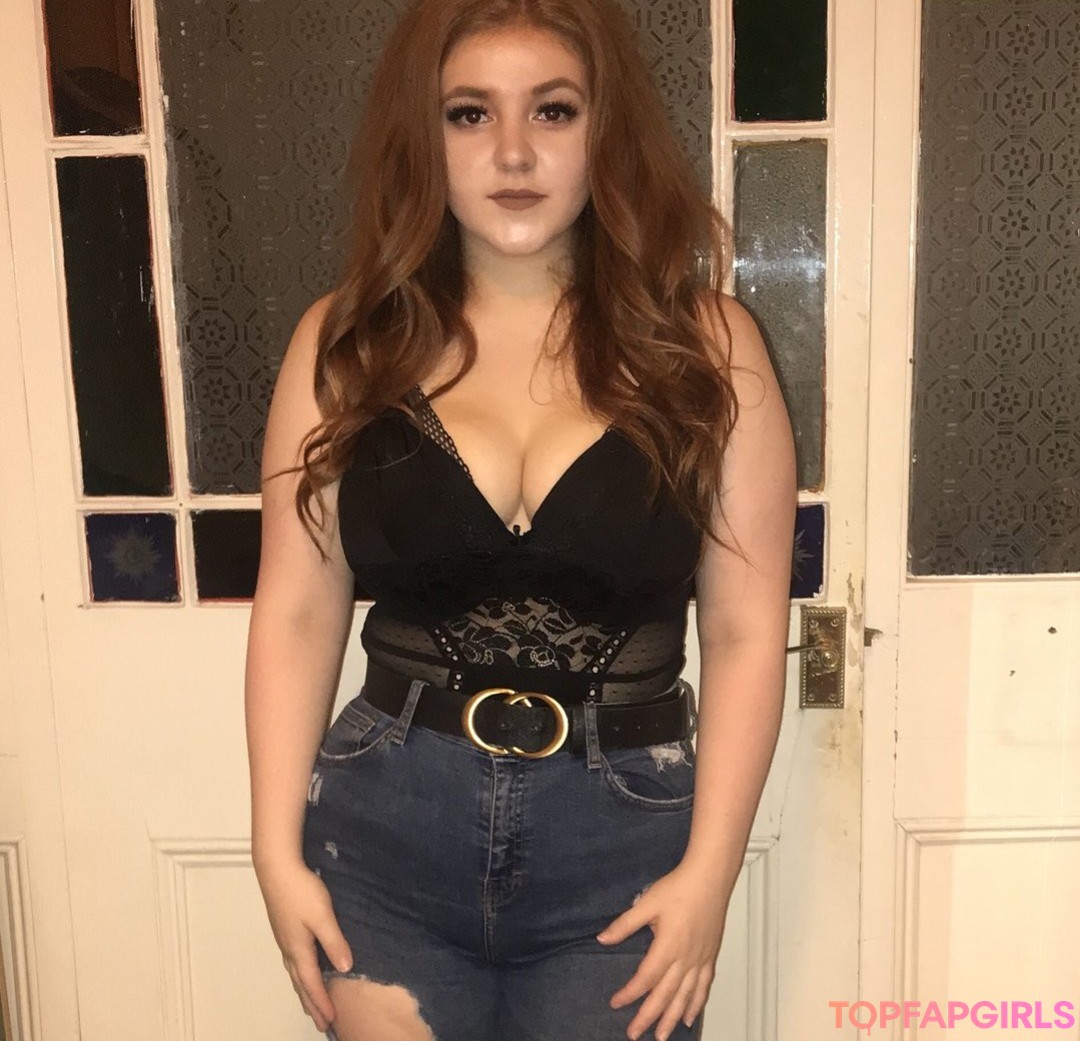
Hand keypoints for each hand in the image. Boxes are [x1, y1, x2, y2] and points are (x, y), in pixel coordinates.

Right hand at [255, 857, 353, 1032]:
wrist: (277, 867)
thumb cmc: (300, 890)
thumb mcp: (322, 916)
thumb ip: (334, 942)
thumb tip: (346, 969)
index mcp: (299, 949)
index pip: (311, 983)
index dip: (321, 1003)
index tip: (330, 1021)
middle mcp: (289, 948)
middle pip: (300, 983)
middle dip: (311, 1004)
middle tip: (320, 1023)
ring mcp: (285, 938)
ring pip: (295, 972)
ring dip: (304, 990)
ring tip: (310, 1002)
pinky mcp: (284, 927)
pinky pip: (293, 961)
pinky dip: (300, 974)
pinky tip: (304, 968)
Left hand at [596, 861, 729, 1039]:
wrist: (710, 878)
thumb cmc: (678, 888)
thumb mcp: (647, 903)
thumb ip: (624, 925)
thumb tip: (602, 939)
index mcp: (668, 947)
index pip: (646, 978)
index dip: (630, 993)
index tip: (616, 1003)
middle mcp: (685, 959)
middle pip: (665, 995)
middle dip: (648, 1017)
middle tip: (634, 1034)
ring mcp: (700, 960)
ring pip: (685, 997)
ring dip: (671, 1018)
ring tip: (661, 1036)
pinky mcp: (710, 957)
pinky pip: (703, 987)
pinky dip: (696, 1005)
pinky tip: (689, 1018)